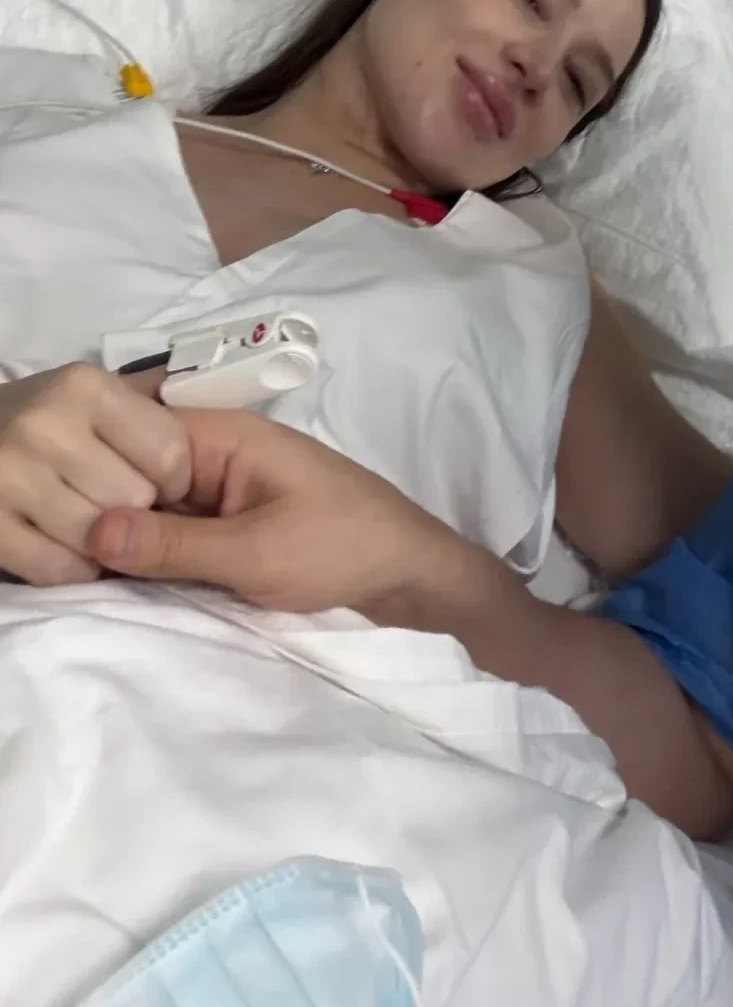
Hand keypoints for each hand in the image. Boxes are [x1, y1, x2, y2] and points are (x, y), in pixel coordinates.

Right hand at [0, 363, 188, 584]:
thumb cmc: (51, 416)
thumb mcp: (101, 392)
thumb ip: (152, 398)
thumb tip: (204, 383)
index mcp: (86, 388)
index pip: (169, 454)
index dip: (175, 477)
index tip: (161, 481)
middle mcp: (44, 426)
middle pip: (134, 498)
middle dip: (139, 508)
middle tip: (123, 503)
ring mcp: (6, 477)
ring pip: (97, 538)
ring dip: (109, 543)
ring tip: (101, 524)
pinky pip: (55, 569)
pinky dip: (75, 568)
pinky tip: (73, 547)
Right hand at [87, 409, 473, 615]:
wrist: (407, 578)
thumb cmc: (341, 548)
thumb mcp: (253, 553)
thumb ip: (172, 545)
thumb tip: (89, 531)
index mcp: (227, 437)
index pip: (136, 428)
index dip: (92, 460)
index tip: (50, 499)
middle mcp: (216, 455)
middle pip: (134, 468)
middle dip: (99, 501)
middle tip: (50, 541)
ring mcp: (219, 492)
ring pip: (147, 504)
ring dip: (118, 532)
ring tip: (71, 561)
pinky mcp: (224, 526)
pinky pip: (169, 530)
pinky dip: (145, 550)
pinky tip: (105, 574)